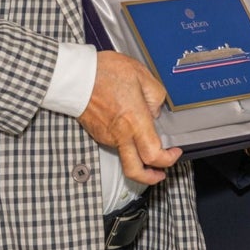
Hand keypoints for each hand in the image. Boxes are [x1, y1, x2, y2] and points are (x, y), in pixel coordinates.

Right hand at [78, 51, 180, 184]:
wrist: (75, 75)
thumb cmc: (104, 72)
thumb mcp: (141, 74)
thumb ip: (155, 95)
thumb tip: (156, 110)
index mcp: (134, 121)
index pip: (153, 154)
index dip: (168, 160)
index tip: (175, 153)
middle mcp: (119, 134)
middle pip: (134, 170)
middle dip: (150, 177)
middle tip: (160, 172)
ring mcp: (106, 136)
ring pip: (126, 156)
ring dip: (138, 154)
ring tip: (146, 140)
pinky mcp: (97, 133)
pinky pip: (115, 144)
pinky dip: (126, 142)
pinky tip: (129, 128)